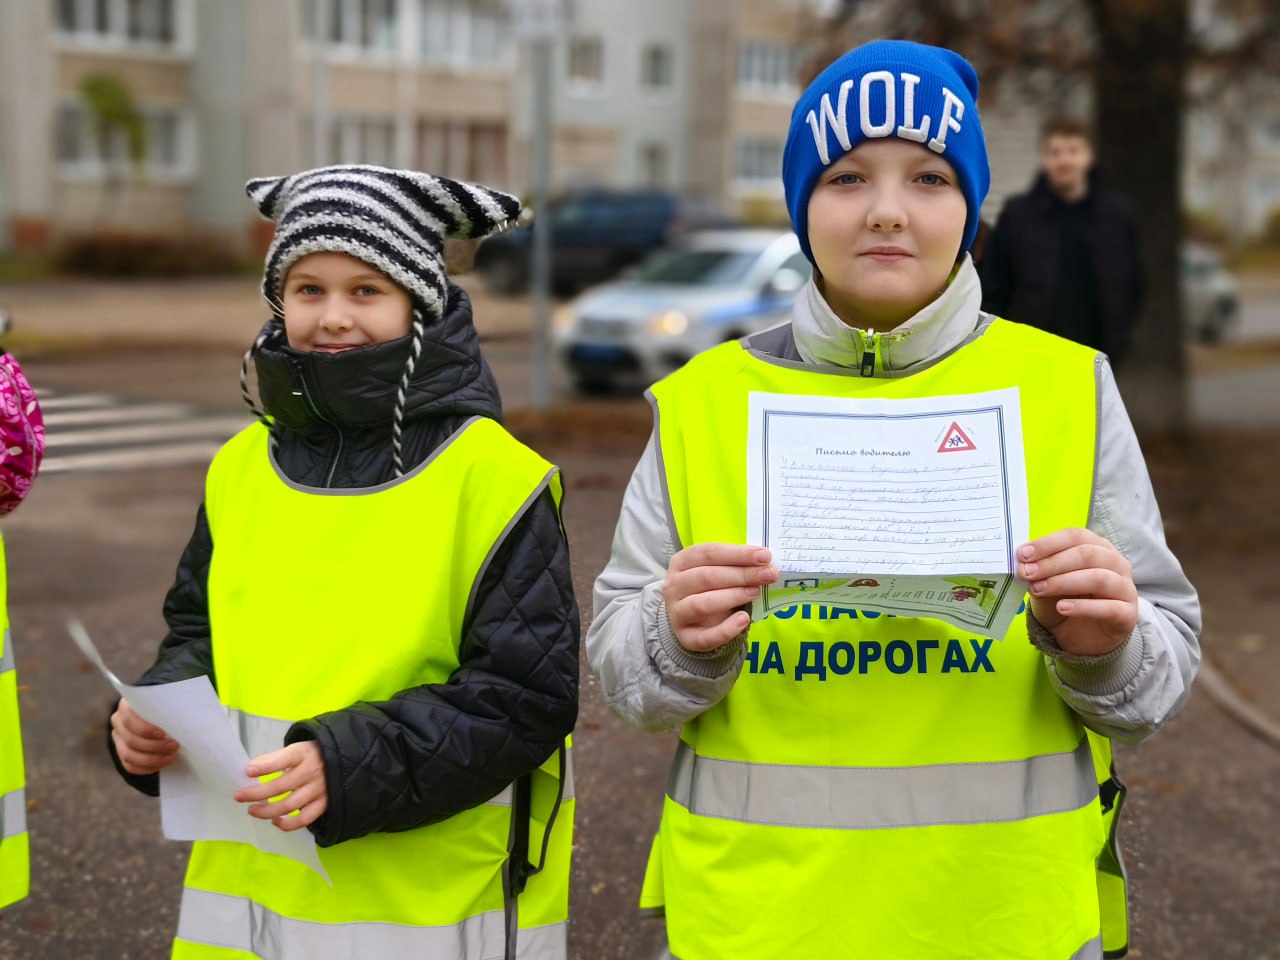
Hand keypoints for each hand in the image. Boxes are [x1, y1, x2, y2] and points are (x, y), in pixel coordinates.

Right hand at [110, 698, 179, 774]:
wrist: (160, 717)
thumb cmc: (165, 707)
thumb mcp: (166, 703)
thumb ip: (169, 707)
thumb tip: (183, 716)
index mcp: (126, 707)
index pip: (129, 719)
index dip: (145, 729)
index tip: (164, 734)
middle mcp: (118, 722)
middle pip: (131, 740)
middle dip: (155, 746)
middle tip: (174, 746)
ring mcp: (118, 739)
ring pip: (128, 755)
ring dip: (151, 759)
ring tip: (170, 757)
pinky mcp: (121, 753)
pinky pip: (129, 766)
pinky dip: (146, 768)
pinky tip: (160, 765)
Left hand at [235, 741, 327, 831]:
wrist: (344, 760)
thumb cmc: (312, 755)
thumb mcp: (296, 749)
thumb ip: (274, 758)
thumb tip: (251, 769)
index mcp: (305, 754)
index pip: (284, 759)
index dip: (266, 766)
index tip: (248, 771)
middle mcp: (313, 772)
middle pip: (281, 786)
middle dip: (257, 793)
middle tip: (239, 796)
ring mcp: (319, 790)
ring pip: (289, 805)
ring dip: (266, 811)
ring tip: (252, 810)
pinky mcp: (324, 804)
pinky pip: (304, 819)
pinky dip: (287, 824)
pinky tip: (275, 821)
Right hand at [663, 543, 777, 652]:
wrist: (696, 621)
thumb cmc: (710, 589)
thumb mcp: (720, 571)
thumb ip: (738, 565)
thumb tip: (766, 563)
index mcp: (681, 562)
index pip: (708, 553)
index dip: (737, 554)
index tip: (764, 556)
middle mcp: (674, 586)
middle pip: (707, 577)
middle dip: (741, 574)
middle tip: (768, 575)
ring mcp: (677, 613)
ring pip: (702, 604)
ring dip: (733, 597)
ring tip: (756, 592)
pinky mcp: (686, 638)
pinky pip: (706, 637)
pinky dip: (726, 629)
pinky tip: (744, 620)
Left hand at [1018, 528, 1138, 656]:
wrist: (1082, 638)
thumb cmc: (1066, 602)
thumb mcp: (1047, 584)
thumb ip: (1039, 573)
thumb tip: (1023, 564)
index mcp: (1098, 547)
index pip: (1075, 536)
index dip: (1048, 543)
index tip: (1023, 554)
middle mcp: (1116, 563)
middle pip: (1087, 554)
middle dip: (1053, 563)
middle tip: (1028, 573)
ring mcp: (1125, 588)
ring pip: (1098, 578)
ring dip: (1064, 582)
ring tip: (1039, 590)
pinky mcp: (1128, 614)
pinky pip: (1109, 608)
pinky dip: (1083, 607)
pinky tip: (1062, 608)